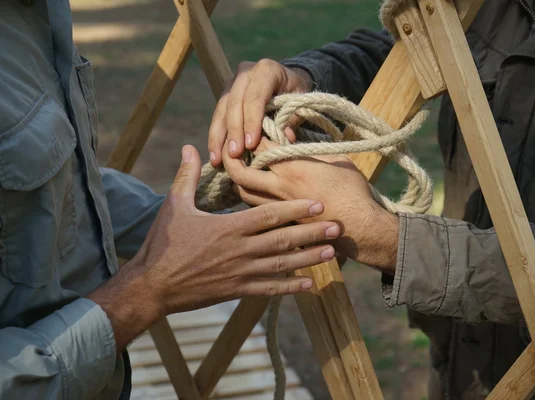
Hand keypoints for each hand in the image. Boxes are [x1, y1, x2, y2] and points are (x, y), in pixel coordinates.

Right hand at [88, 145, 339, 350]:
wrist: (153, 286)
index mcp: (228, 227)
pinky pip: (268, 289)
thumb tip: (189, 147)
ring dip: (308, 258)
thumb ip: (186, 176)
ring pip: (281, 265)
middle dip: (312, 233)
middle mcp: (240, 250)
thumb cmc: (163, 243)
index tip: (318, 203)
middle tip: (337, 227)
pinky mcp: (237, 290)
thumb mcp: (174, 206)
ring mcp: (240, 272)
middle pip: (283, 240)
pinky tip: (309, 284)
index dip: (295, 209)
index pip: (268, 216)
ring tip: (331, 252)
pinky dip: (290, 287)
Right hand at [208, 59, 312, 165]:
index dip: (252, 120)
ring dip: (219, 137)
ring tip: (217, 160)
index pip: (255, 96)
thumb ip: (291, 120)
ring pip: (221, 110)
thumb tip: (284, 139)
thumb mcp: (299, 103)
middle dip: (234, 131)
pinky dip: (216, 137)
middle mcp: (245, 72)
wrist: (287, 82)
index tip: (251, 144)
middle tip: (234, 154)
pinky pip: (218, 116)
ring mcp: (232, 82)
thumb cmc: (295, 94)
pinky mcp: (224, 94)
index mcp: (266, 70)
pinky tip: (215, 155)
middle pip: (235, 103)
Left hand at [223, 139, 398, 271]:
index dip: (255, 134)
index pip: (259, 146)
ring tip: (242, 169)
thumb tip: (292, 143)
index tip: (259, 129)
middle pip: (239, 173)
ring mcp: (278, 208)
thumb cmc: (352, 190)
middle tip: (232, 150)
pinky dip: (251, 197)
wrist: (359, 228)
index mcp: (292, 168)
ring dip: (238, 180)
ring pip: (243, 194)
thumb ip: (308, 150)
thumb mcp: (333, 160)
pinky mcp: (282, 222)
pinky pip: (256, 208)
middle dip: (230, 159)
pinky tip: (257, 191)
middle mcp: (279, 188)